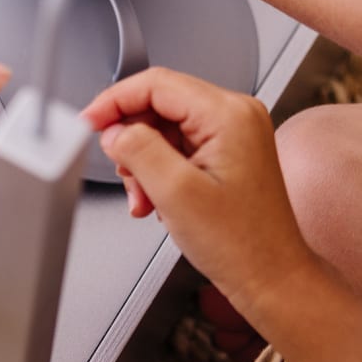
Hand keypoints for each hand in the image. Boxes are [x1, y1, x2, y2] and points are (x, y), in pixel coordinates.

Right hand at [83, 67, 315, 319]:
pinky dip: (158, 171)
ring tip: (145, 197)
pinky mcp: (228, 151)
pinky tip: (157, 199)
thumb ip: (138, 150)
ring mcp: (234, 133)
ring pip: (163, 128)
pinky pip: (177, 146)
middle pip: (158, 104)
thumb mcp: (175, 193)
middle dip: (132, 140)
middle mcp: (236, 115)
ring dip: (143, 162)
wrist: (271, 278)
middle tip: (125, 174)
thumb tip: (114, 130)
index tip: (89, 122)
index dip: (115, 101)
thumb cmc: (241, 243)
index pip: (156, 84)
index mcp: (229, 114)